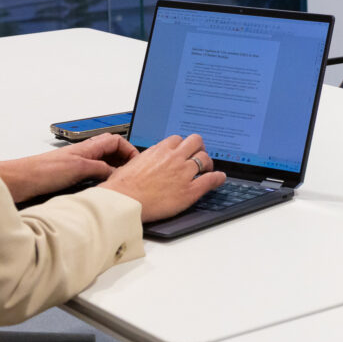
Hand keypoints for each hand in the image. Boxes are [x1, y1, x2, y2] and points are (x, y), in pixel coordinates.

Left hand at [0, 133, 138, 203]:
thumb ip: (101, 169)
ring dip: (111, 173)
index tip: (138, 163)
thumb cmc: (42, 171)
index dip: (130, 150)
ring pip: (101, 166)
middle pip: (111, 152)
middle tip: (132, 175)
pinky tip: (99, 192)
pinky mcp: (68, 178)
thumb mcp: (80, 168)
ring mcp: (75, 166)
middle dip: (123, 162)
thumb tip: (117, 174)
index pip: (117, 141)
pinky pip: (91, 177)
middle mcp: (83, 155)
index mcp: (88, 147)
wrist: (18, 181)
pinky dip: (99, 183)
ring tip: (118, 185)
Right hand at [99, 133, 226, 221]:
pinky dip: (218, 178)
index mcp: (159, 150)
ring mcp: (183, 173)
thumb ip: (146, 158)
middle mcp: (174, 158)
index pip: (178, 139)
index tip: (184, 149)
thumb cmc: (122, 187)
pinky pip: (210, 180)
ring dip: (208, 162)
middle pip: (196, 142)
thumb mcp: (132, 163)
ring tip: (207, 168)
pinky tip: (220, 178)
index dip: (183, 145)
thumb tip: (147, 159)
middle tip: (199, 155)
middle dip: (199, 147)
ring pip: (205, 159)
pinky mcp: (189, 190)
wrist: (123, 202)